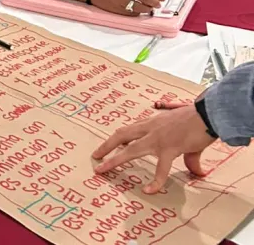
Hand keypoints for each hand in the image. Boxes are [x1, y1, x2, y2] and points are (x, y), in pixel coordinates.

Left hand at [92, 104, 215, 193]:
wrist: (208, 113)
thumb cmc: (198, 120)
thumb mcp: (187, 137)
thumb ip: (188, 156)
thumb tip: (198, 173)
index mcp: (152, 123)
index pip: (129, 130)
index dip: (117, 138)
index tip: (108, 145)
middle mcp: (150, 129)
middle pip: (121, 136)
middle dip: (107, 146)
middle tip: (95, 156)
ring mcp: (158, 139)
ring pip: (130, 150)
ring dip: (115, 160)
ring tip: (102, 169)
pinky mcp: (170, 148)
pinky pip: (161, 168)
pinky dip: (155, 180)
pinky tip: (149, 190)